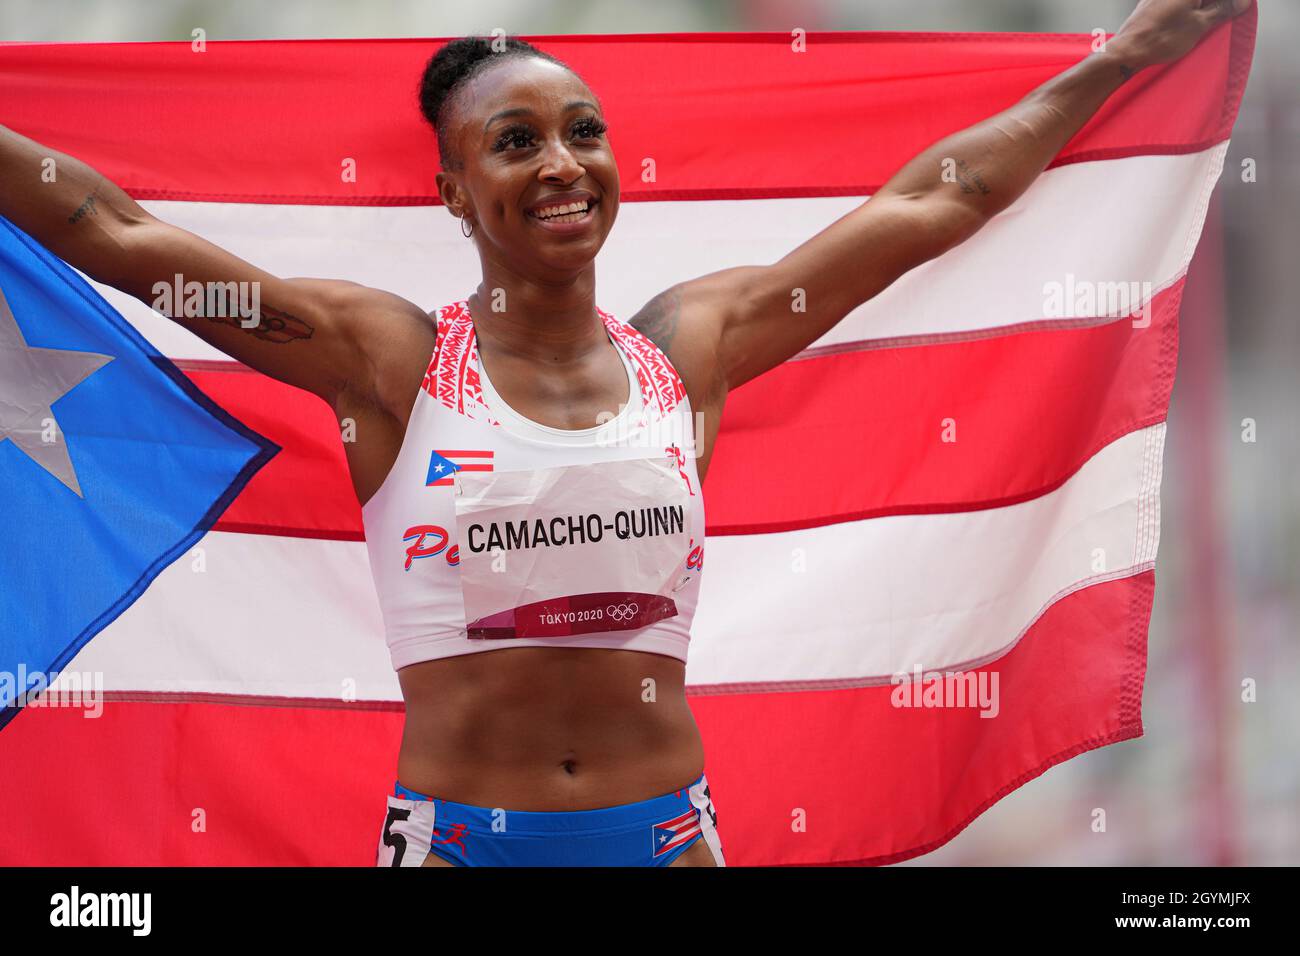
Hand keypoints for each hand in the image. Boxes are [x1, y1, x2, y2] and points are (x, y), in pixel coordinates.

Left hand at [1110, 0, 1251, 70]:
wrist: (1127, 51)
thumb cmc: (1161, 38)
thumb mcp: (1200, 23)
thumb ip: (1223, 9)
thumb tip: (1242, 1)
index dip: (1229, 4)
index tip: (1238, 8)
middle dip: (1216, 6)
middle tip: (1228, 13)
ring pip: (1191, 2)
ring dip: (1204, 8)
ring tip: (1210, 20)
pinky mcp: (1152, 3)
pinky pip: (1178, 3)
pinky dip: (1189, 9)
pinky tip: (1191, 22)